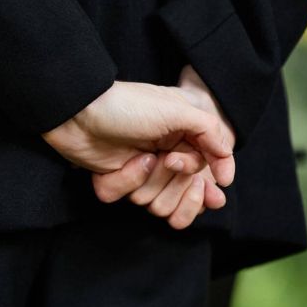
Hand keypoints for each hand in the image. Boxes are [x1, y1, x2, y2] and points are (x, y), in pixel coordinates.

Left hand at [90, 65, 236, 228]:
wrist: (78, 112)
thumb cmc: (127, 106)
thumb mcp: (176, 109)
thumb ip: (209, 130)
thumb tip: (227, 158)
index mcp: (181, 137)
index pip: (206, 173)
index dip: (208, 183)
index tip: (211, 187)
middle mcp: (163, 155)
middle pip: (183, 194)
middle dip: (175, 182)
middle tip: (166, 161)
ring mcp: (138, 169)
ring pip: (155, 200)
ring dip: (147, 181)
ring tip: (139, 157)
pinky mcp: (115, 179)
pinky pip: (125, 197)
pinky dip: (122, 183)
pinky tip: (117, 165)